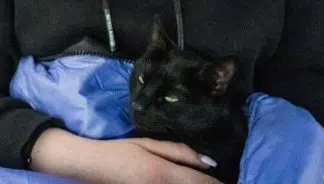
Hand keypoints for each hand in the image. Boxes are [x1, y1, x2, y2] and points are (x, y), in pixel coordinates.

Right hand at [31, 128, 221, 183]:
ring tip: (204, 181)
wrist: (91, 166)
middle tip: (222, 181)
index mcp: (163, 172)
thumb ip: (179, 152)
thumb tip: (210, 162)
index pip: (202, 183)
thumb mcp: (148, 144)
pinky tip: (184, 183)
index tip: (233, 181)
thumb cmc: (119, 150)